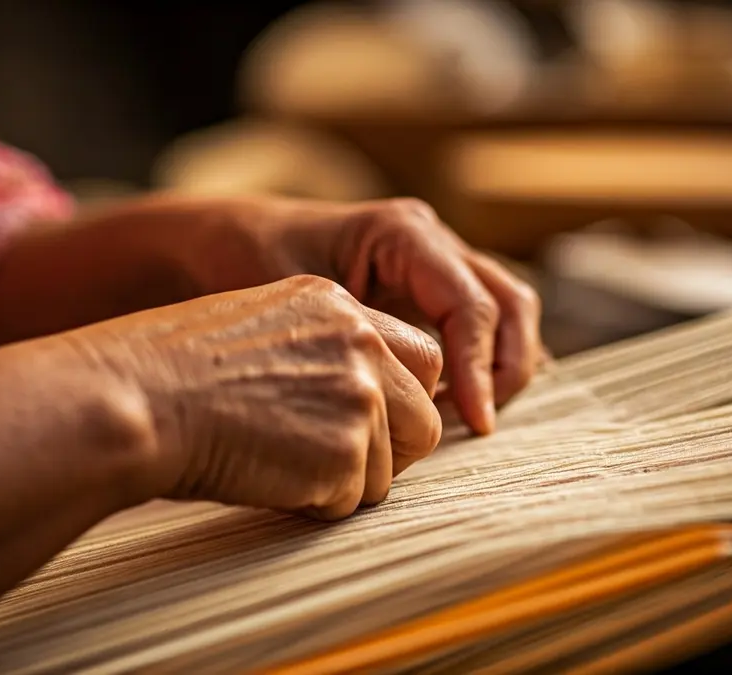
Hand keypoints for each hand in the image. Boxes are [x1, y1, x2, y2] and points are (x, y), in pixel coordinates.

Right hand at [63, 275, 442, 519]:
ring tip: (277, 463)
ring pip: (392, 467)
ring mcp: (359, 393)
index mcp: (338, 304)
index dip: (397, 402)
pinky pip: (352, 500)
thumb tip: (358, 401)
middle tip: (330, 462)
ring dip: (345, 481)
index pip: (418, 357)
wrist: (135, 398)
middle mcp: (360, 341)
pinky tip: (266, 477)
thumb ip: (319, 350)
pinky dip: (314, 504)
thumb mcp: (257, 329)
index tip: (367, 427)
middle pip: (424, 415)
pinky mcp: (345, 449)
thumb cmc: (172, 373)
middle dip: (391, 450)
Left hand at [163, 196, 544, 434]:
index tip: (474, 423)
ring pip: (505, 313)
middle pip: (509, 303)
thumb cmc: (251, 266)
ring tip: (465, 420)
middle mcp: (431, 243)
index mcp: (404, 233)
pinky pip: (477, 326)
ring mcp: (435, 265)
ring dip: (500, 368)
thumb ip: (358, 342)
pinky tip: (455, 409)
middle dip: (507, 368)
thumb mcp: (301, 301)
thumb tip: (408, 405)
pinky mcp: (427, 294)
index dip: (480, 369)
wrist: (222, 245)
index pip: (470, 305)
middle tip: (480, 425)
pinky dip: (481, 366)